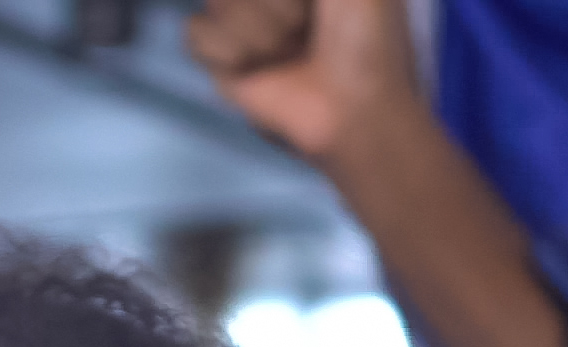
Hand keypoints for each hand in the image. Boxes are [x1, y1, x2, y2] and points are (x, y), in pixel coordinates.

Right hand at [186, 0, 421, 166]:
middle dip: (277, 5)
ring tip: (291, 52)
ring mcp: (241, 24)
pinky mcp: (221, 61)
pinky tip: (264, 70)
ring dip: (262, 28)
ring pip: (217, 0)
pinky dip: (234, 54)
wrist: (357, 114)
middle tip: (307, 29)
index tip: (312, 14)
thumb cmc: (369, 47)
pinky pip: (199, 35)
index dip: (286, 2)